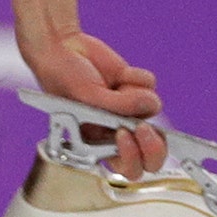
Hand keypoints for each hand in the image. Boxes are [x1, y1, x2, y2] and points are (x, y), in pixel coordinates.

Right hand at [23, 30, 166, 179]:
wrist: (63, 48)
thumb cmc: (64, 79)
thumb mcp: (86, 96)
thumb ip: (116, 106)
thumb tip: (149, 103)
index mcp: (99, 145)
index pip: (128, 168)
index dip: (133, 157)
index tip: (123, 133)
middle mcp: (116, 131)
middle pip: (152, 154)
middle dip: (153, 144)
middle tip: (143, 127)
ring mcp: (128, 110)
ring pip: (151, 110)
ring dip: (135, 95)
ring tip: (115, 85)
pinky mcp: (135, 88)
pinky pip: (150, 85)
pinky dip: (137, 77)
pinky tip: (120, 74)